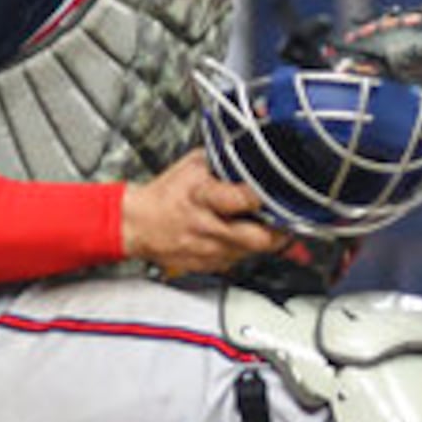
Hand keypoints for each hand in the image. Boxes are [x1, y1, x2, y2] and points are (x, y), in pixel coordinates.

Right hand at [121, 151, 284, 280]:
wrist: (139, 224)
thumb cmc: (168, 194)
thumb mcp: (194, 165)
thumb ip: (225, 161)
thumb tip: (255, 156)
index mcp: (203, 197)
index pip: (243, 200)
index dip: (264, 196)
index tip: (274, 191)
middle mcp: (207, 227)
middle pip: (258, 238)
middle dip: (278, 230)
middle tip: (283, 218)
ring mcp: (209, 250)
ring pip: (253, 252)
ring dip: (263, 239)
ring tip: (262, 224)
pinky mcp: (209, 266)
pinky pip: (239, 260)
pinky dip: (245, 249)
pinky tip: (239, 235)